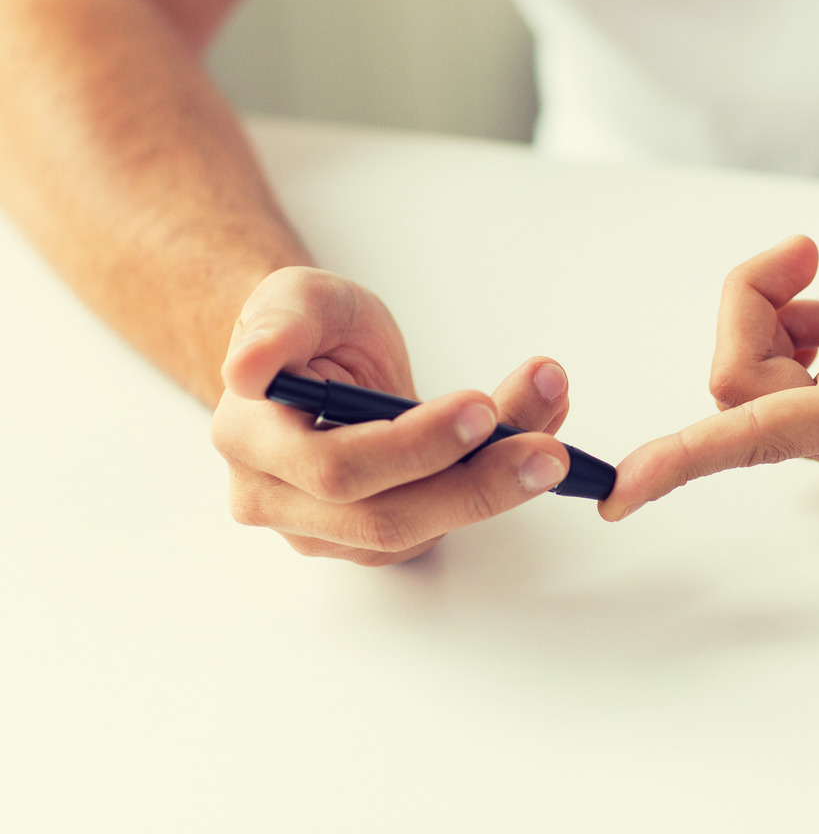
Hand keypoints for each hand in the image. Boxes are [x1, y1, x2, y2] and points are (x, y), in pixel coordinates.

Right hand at [211, 267, 573, 564]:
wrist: (314, 357)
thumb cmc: (308, 327)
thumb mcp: (295, 297)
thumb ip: (278, 326)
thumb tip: (248, 368)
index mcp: (250, 439)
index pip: (335, 466)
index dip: (413, 447)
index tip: (481, 408)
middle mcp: (276, 498)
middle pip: (387, 516)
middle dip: (476, 483)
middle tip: (547, 449)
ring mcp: (325, 528)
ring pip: (422, 528)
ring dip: (498, 486)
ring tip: (554, 438)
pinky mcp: (374, 536)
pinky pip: (442, 522)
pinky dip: (496, 482)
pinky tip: (537, 438)